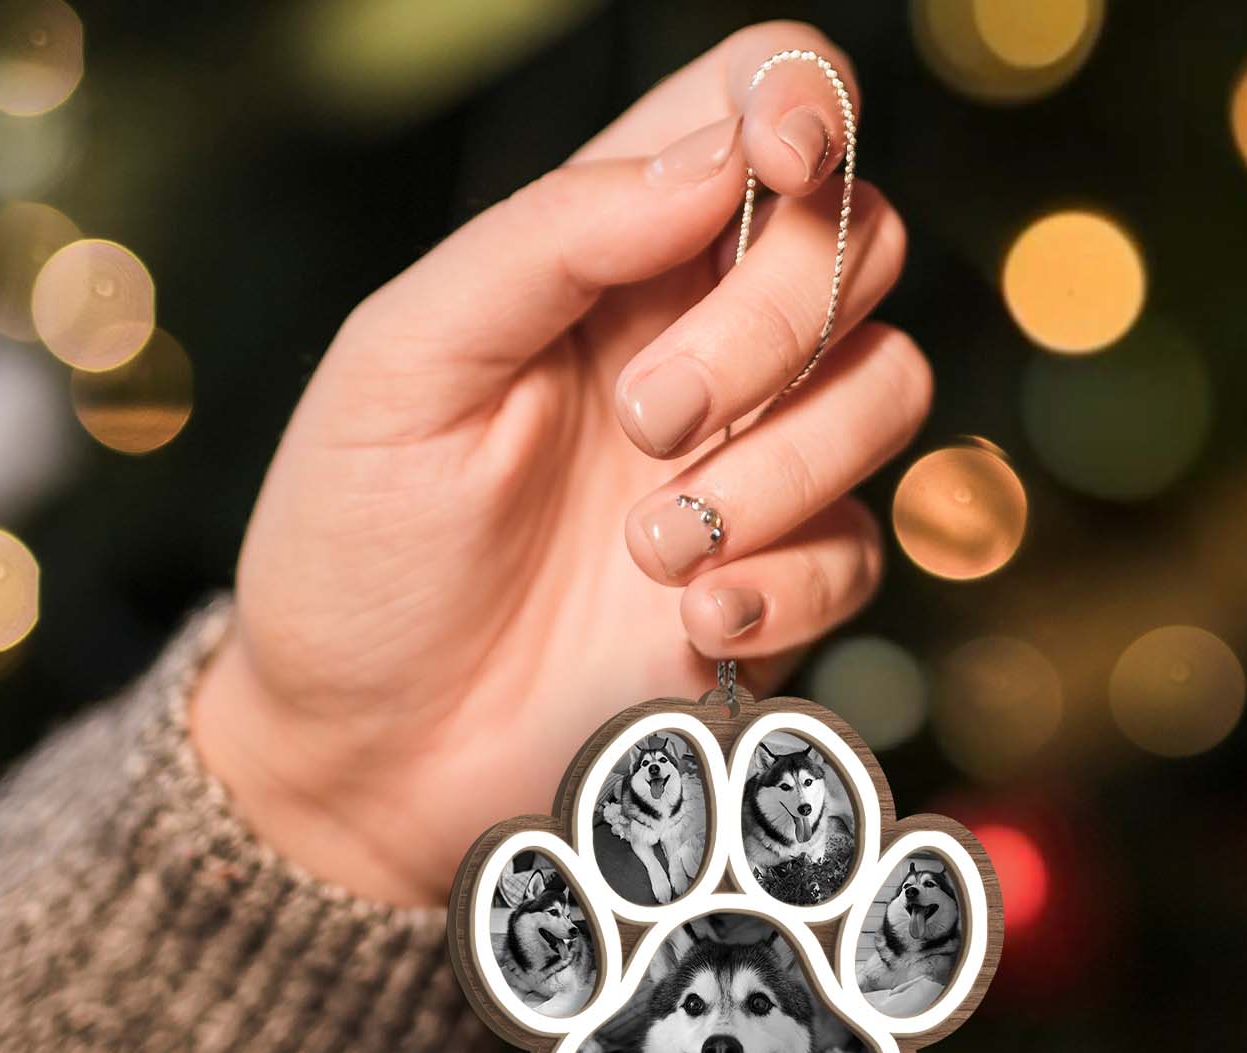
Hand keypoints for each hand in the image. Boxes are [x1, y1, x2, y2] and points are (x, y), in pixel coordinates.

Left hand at [191, 22, 929, 904]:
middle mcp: (703, 347)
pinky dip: (785, 584)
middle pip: (858, 243)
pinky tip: (688, 623)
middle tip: (644, 421)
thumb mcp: (406, 364)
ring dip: (778, 467)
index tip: (777, 166)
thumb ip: (552, 240)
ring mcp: (751, 469)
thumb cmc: (356, 552)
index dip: (800, 104)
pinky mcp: (780, 588)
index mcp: (609, 259)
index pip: (757, 110)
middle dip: (771, 323)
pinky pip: (861, 551)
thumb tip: (716, 156)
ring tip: (644, 552)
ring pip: (890, 387)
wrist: (368, 753)